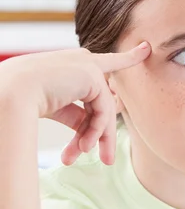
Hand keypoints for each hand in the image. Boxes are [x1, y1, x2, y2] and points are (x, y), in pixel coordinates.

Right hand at [0, 43, 150, 165]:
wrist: (10, 92)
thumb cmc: (23, 99)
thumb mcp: (55, 107)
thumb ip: (76, 115)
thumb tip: (93, 133)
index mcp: (71, 64)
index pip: (105, 62)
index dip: (127, 58)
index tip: (146, 49)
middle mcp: (82, 60)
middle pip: (103, 100)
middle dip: (104, 132)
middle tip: (108, 159)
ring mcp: (88, 65)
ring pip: (104, 109)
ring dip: (98, 137)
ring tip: (93, 157)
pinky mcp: (92, 75)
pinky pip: (103, 111)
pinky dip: (96, 130)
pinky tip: (84, 146)